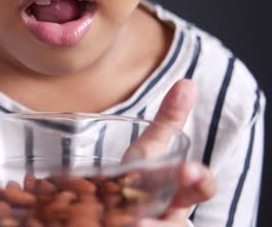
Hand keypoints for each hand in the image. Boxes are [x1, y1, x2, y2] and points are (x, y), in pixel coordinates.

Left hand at [126, 79, 216, 225]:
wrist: (119, 207)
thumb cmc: (142, 179)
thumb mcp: (152, 150)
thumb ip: (169, 122)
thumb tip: (187, 82)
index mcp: (178, 193)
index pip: (200, 188)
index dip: (198, 180)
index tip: (187, 170)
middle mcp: (166, 216)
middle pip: (172, 225)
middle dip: (162, 224)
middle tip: (139, 223)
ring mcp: (148, 225)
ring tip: (120, 226)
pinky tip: (93, 226)